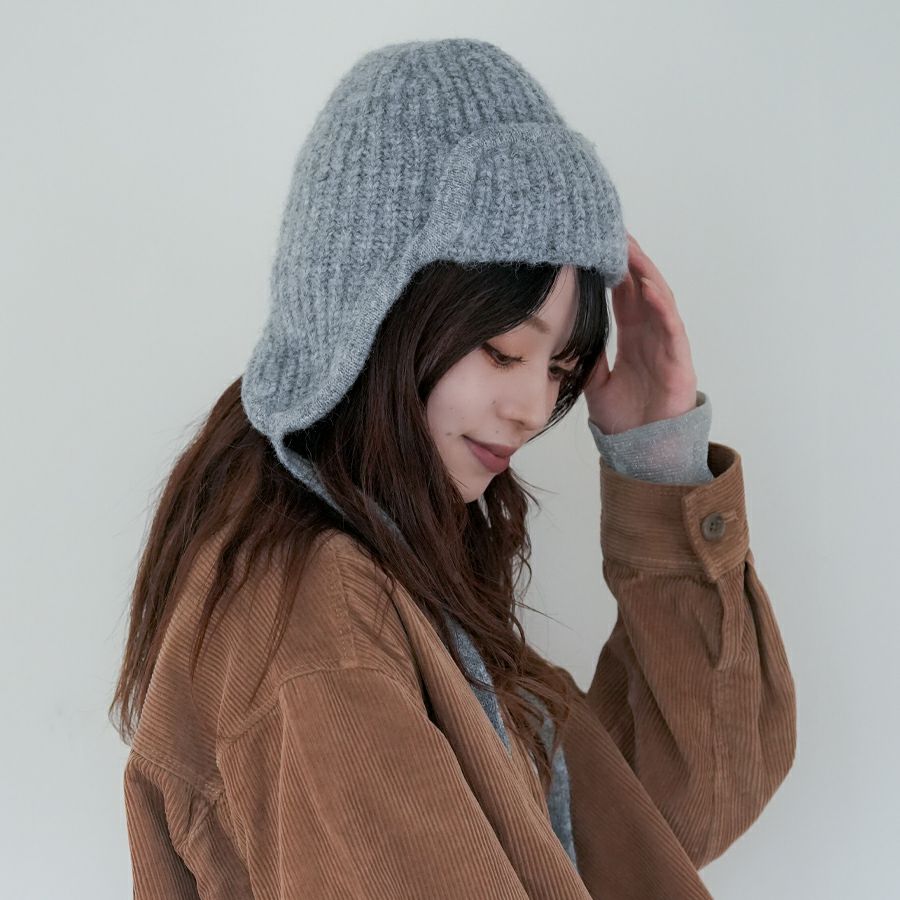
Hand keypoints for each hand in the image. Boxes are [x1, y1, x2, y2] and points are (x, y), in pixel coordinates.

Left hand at [582, 232, 698, 433]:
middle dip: (629, 259)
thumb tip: (565, 336)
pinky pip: (671, 327)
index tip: (596, 244)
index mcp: (632, 338)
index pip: (623, 295)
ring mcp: (667, 345)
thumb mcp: (594, 383)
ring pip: (658, 299)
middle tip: (611, 230)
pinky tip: (647, 286)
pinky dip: (661, 305)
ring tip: (629, 248)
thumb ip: (585, 357)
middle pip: (641, 288)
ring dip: (645, 272)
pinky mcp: (678, 361)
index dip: (613, 269)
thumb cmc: (625, 420)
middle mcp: (651, 336)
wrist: (643, 453)